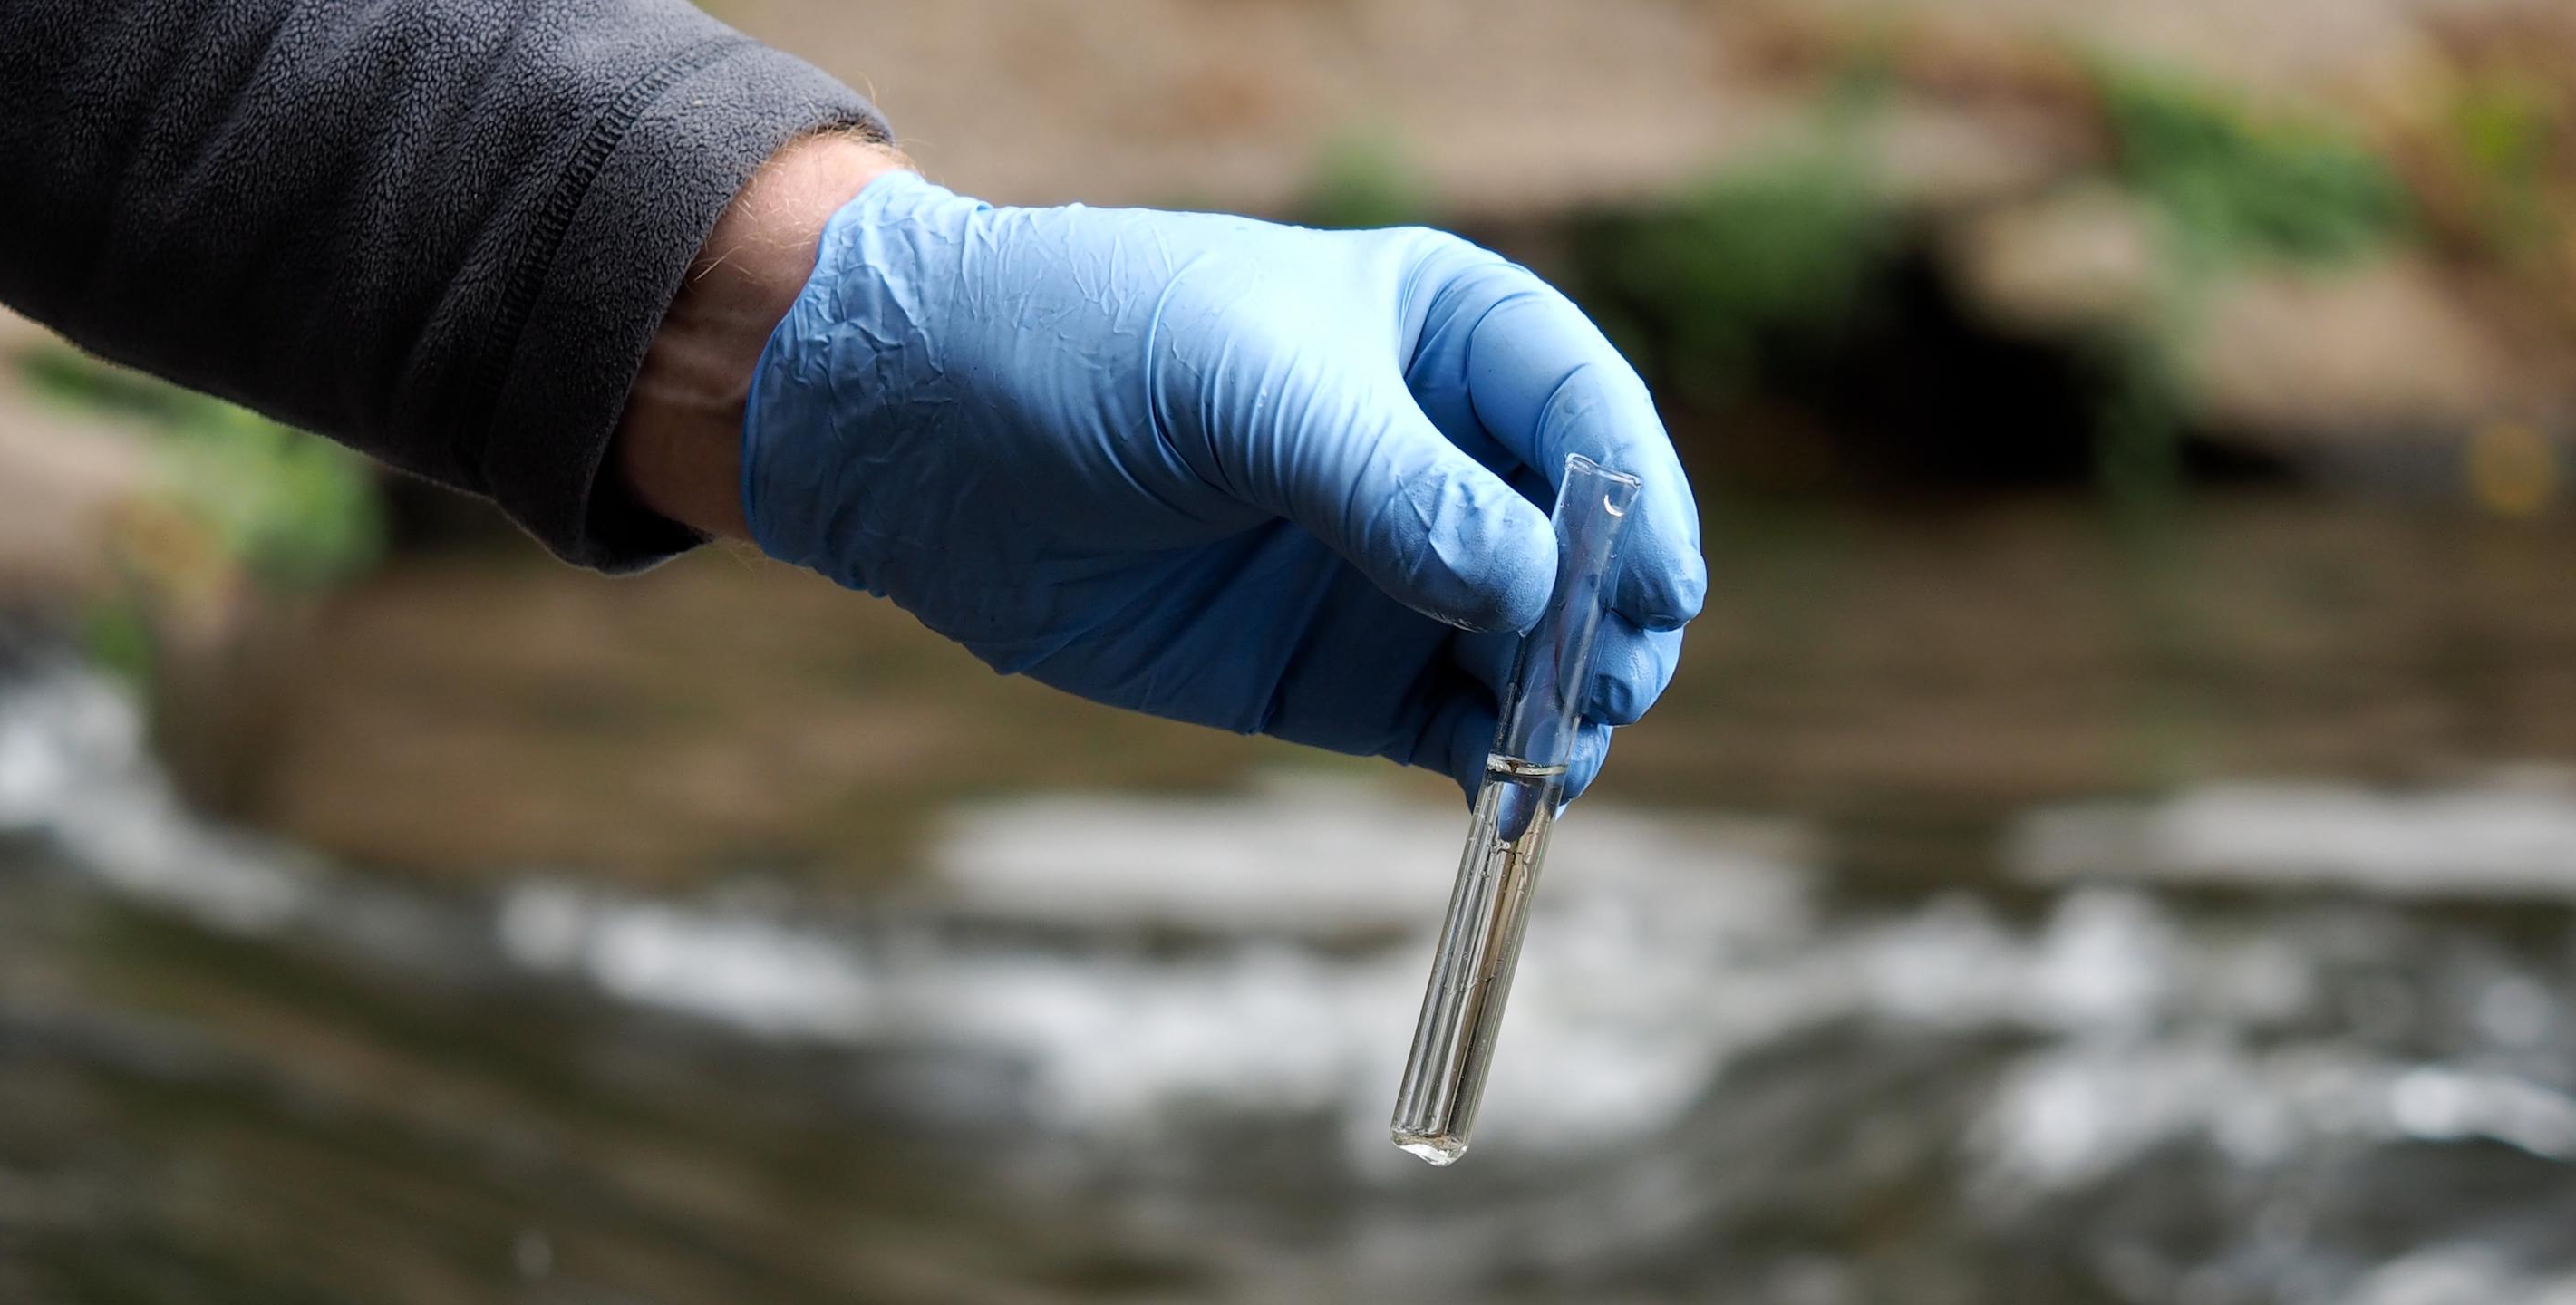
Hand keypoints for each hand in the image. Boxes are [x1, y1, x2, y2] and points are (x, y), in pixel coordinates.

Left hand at [738, 172, 1706, 797]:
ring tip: (1557, 744)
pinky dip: (1493, 759)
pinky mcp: (1336, 672)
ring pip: (1532, 647)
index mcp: (1440, 332)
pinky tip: (1505, 786)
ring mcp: (1395, 569)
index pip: (1581, 406)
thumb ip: (1390, 484)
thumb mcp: (1242, 389)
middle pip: (1585, 542)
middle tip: (1608, 679)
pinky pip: (1453, 726)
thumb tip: (1533, 586)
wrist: (917, 441)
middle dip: (1614, 614)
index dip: (1637, 495)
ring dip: (1566, 699)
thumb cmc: (1081, 349)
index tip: (1657, 583)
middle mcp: (1439, 451)